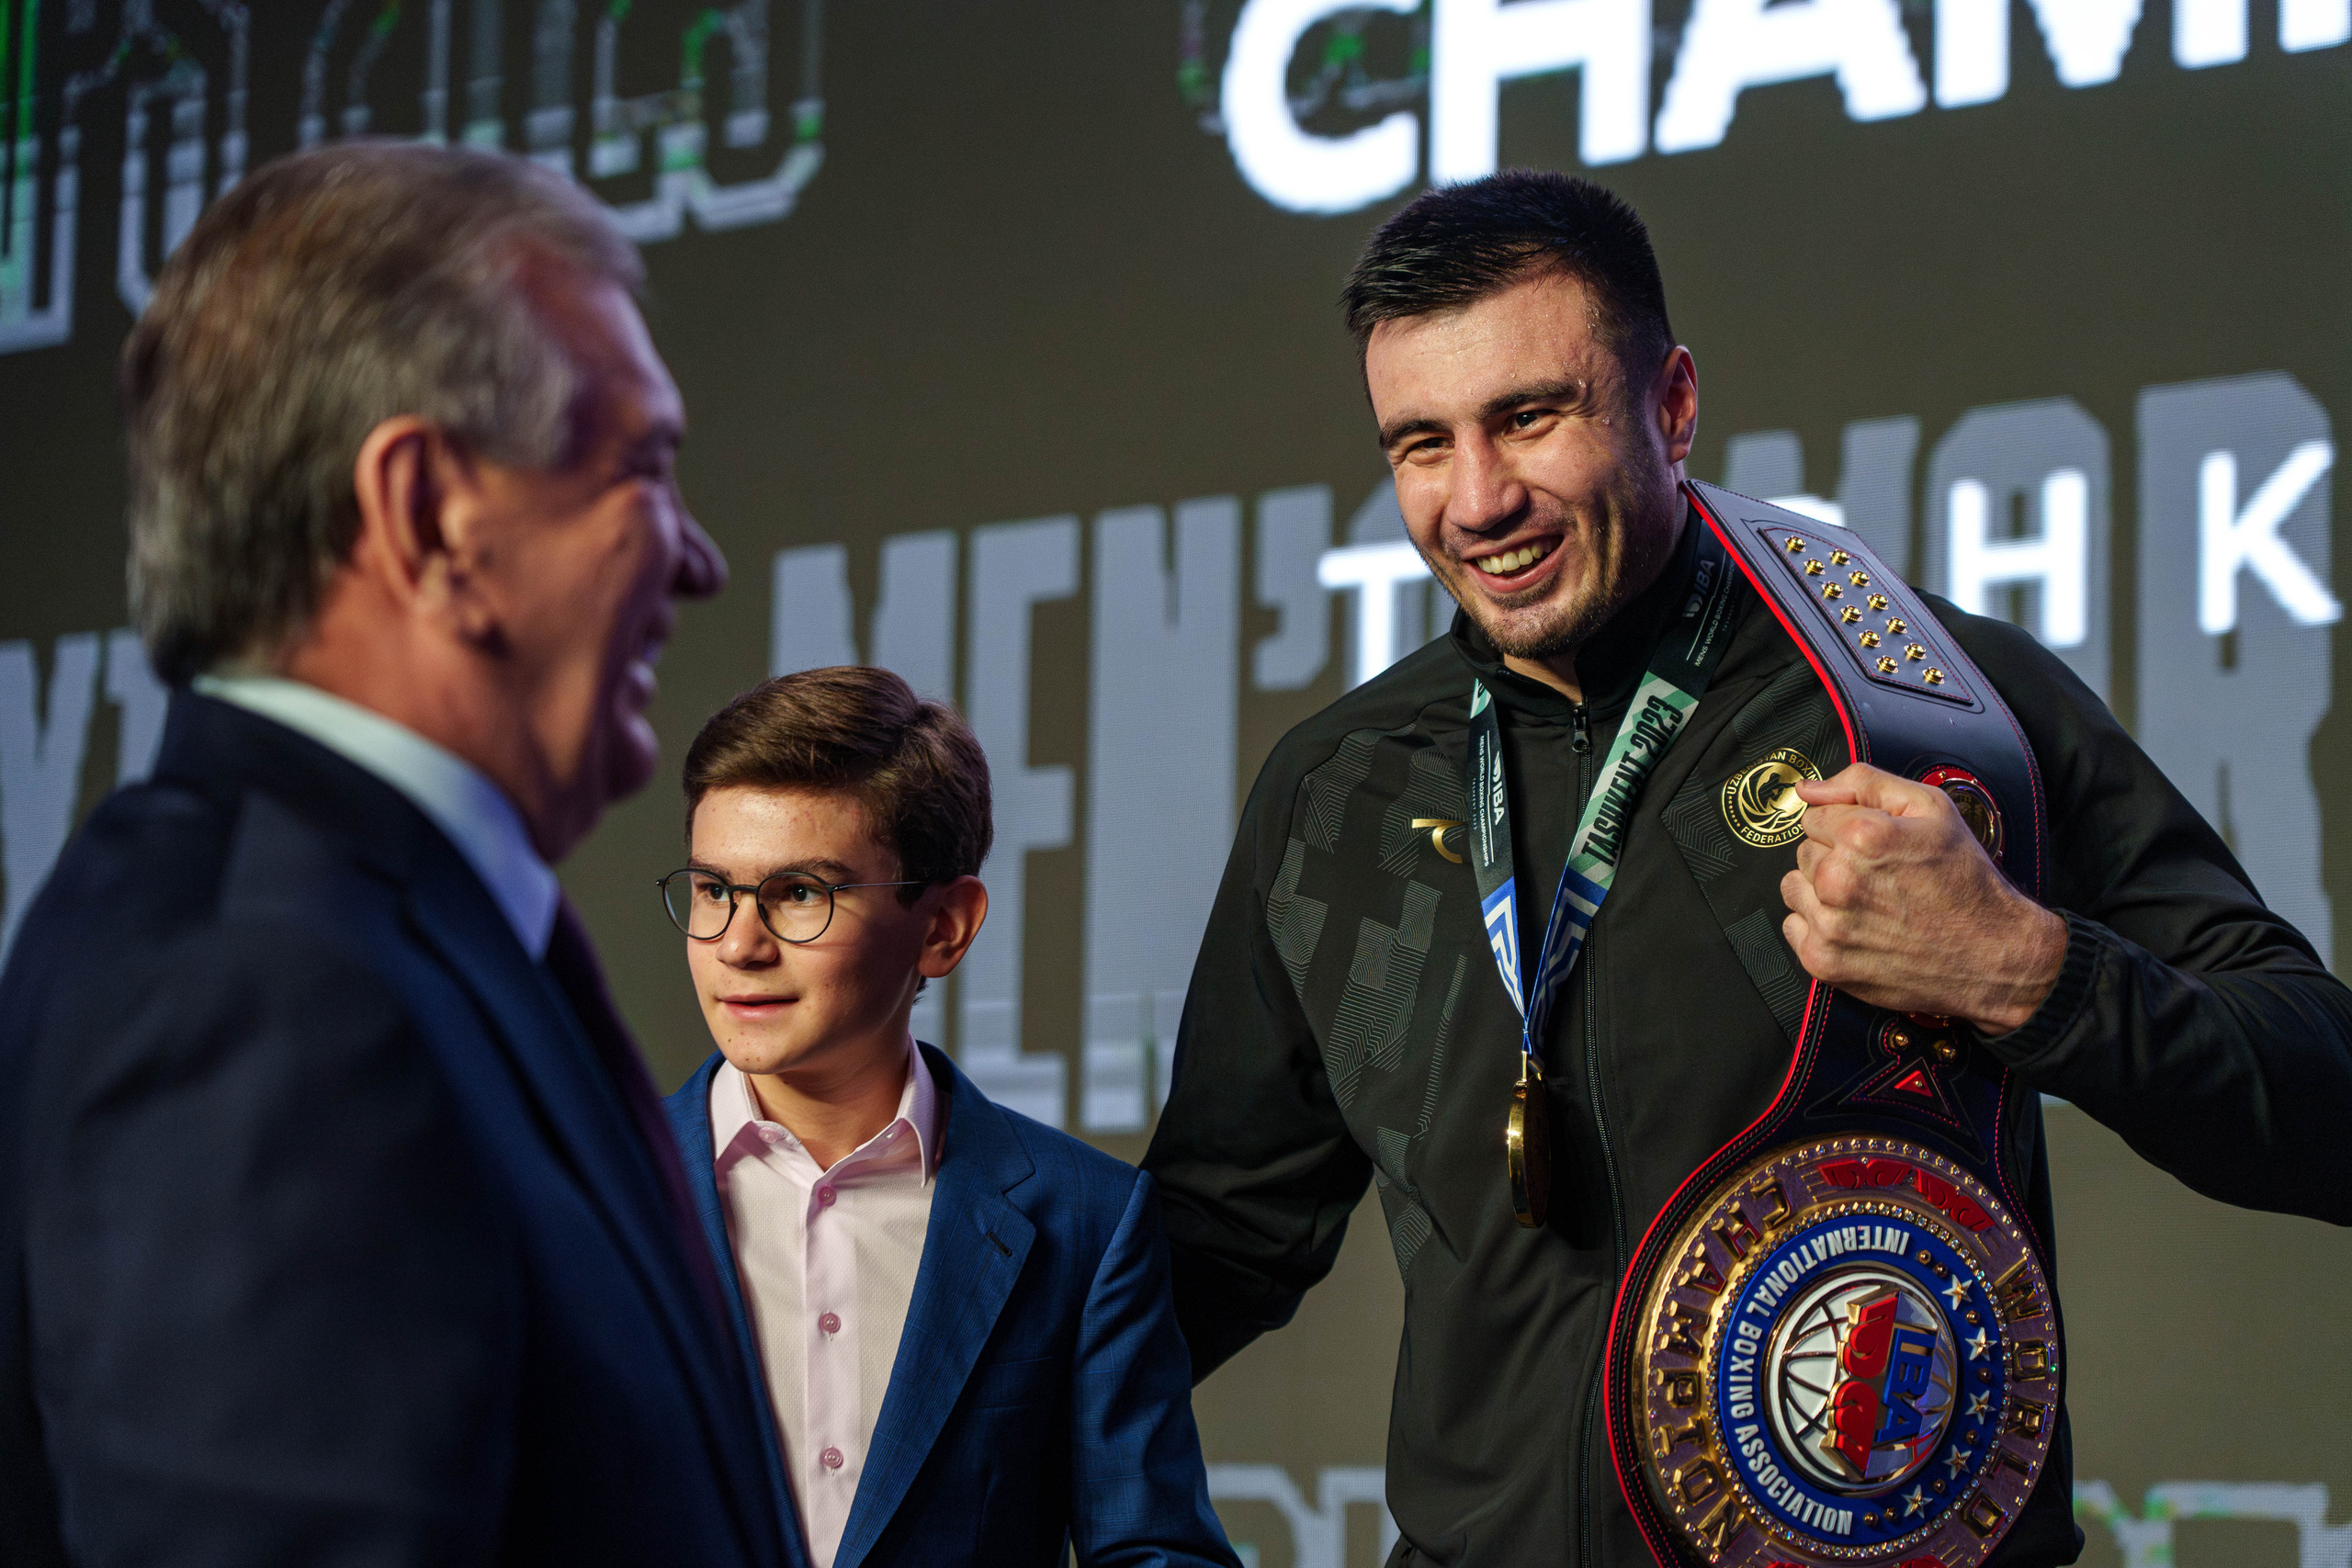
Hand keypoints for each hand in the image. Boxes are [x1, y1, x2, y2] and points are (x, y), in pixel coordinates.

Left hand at [1779, 764, 2066, 1034]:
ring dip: (1821, 891)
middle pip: (1804, 852)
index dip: (1847, 828)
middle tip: (1879, 876)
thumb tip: (1807, 788)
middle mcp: (1839, 881)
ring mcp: (1829, 925)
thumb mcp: (1931, 808)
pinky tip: (1857, 926)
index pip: (1815, 817)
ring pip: (1794, 887)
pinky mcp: (1823, 961)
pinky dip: (1818, 926)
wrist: (1993, 955)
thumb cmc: (1965, 881)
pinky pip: (1794, 927)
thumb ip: (1863, 783)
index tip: (1875, 846)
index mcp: (1862, 837)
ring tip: (1868, 901)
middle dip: (1834, 857)